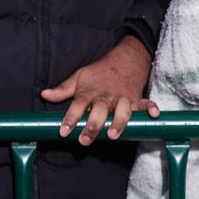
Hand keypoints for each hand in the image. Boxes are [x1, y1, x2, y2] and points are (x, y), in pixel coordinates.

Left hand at [40, 35, 159, 144]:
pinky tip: (154, 115)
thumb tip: (44, 94)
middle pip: (100, 110)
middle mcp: (107, 96)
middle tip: (85, 139)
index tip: (63, 131)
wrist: (125, 59)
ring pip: (123, 110)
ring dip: (119, 122)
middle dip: (94, 125)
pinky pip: (146, 103)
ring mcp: (123, 98)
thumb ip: (63, 89)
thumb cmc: (99, 73)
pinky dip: (151, 108)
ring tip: (114, 135)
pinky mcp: (137, 99)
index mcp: (91, 92)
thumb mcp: (79, 77)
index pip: (78, 105)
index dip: (70, 118)